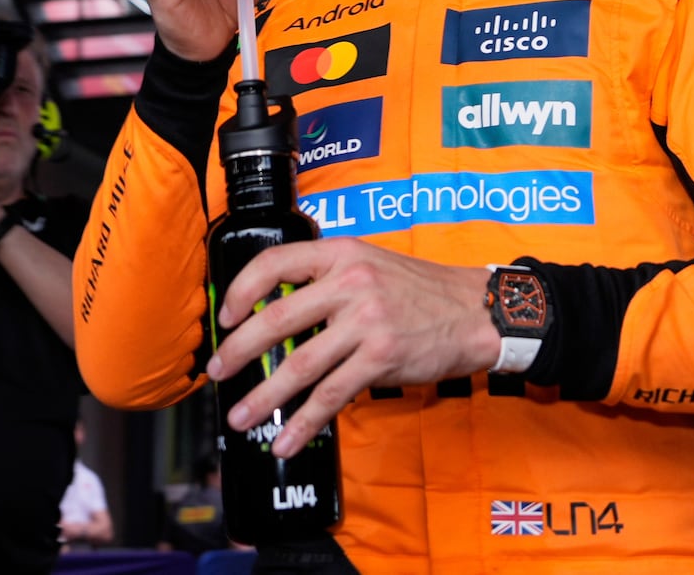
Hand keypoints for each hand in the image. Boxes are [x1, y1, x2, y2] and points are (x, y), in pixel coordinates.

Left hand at [205, 238, 495, 457]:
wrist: (476, 312)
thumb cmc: (420, 291)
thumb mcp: (370, 263)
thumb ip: (327, 277)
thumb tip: (275, 309)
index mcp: (341, 254)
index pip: (275, 262)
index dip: (242, 290)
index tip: (226, 317)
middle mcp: (351, 283)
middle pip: (278, 319)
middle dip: (239, 351)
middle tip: (217, 373)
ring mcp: (366, 321)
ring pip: (300, 364)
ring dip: (264, 396)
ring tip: (240, 417)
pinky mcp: (381, 358)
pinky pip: (332, 396)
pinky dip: (305, 422)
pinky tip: (287, 440)